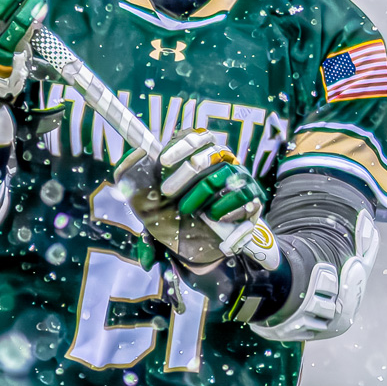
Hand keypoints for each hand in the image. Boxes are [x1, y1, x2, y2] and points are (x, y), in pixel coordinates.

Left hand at [116, 129, 270, 271]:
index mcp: (201, 156)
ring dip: (201, 193)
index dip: (181, 146)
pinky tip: (213, 217)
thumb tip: (137, 151)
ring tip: (186, 210)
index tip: (163, 161)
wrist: (198, 247)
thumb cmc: (171, 217)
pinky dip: (226, 207)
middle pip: (211, 154)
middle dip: (186, 173)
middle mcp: (224, 163)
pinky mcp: (253, 200)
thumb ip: (133, 176)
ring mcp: (240, 180)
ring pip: (225, 175)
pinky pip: (243, 197)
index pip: (199, 138)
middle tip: (167, 192)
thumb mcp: (145, 200)